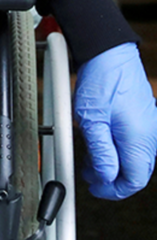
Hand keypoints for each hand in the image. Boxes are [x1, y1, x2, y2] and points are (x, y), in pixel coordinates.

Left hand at [75, 42, 156, 199]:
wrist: (109, 50)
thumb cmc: (101, 78)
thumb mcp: (91, 118)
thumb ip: (100, 151)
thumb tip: (106, 177)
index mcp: (140, 140)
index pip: (134, 180)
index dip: (113, 189)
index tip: (96, 188)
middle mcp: (150, 135)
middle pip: (136, 170)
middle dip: (113, 176)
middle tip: (90, 175)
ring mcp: (150, 124)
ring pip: (135, 155)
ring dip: (114, 161)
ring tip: (91, 158)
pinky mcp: (144, 115)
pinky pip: (135, 140)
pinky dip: (119, 146)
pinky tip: (102, 140)